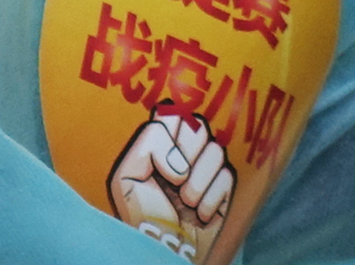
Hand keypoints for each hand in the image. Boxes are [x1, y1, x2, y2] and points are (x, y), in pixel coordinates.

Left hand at [104, 113, 233, 255]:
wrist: (164, 244)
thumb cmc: (141, 211)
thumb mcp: (127, 175)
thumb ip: (149, 147)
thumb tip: (183, 163)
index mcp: (161, 137)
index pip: (173, 109)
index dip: (169, 133)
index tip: (155, 157)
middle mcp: (186, 145)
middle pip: (198, 125)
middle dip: (184, 158)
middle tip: (172, 182)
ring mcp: (208, 163)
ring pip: (216, 151)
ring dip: (195, 186)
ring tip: (183, 202)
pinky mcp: (225, 182)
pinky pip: (226, 177)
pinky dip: (209, 201)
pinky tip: (198, 214)